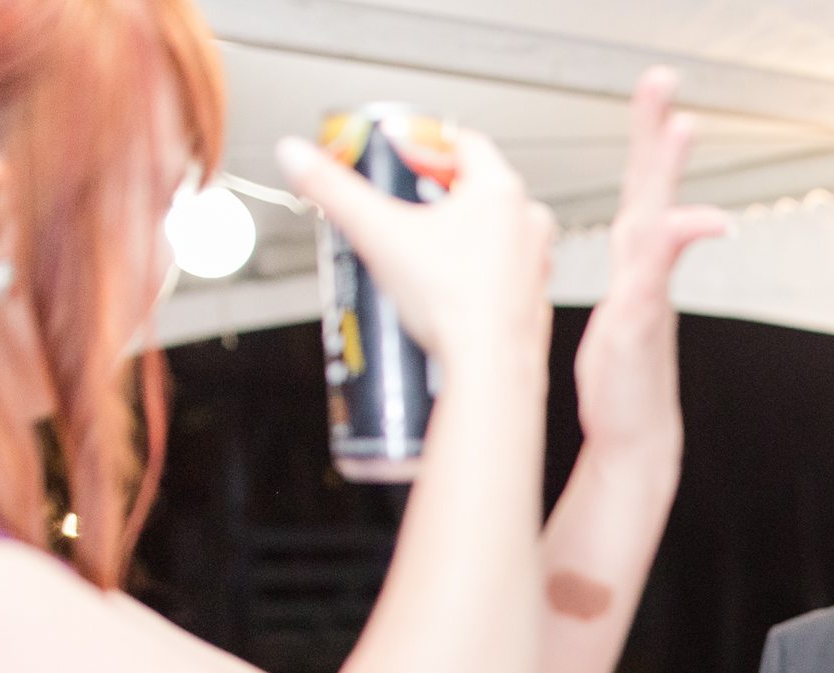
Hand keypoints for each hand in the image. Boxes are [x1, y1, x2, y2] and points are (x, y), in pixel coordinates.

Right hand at [280, 122, 554, 368]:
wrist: (490, 367)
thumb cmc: (452, 302)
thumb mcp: (377, 232)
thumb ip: (333, 189)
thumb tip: (297, 156)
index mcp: (500, 192)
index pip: (465, 143)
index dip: (426, 143)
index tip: (400, 152)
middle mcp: (528, 224)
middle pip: (479, 187)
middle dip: (439, 190)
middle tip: (404, 200)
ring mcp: (536, 263)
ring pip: (495, 231)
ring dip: (459, 231)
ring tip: (420, 245)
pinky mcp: (533, 300)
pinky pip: (502, 271)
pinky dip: (476, 270)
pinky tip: (447, 285)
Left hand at [571, 71, 728, 465]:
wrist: (637, 438)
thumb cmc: (620, 385)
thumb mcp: (617, 320)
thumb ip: (634, 280)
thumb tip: (638, 250)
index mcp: (634, 265)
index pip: (641, 189)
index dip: (646, 142)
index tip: (657, 95)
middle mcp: (645, 272)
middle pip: (653, 189)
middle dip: (657, 136)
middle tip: (666, 87)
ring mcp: (646, 294)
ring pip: (656, 219)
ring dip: (667, 174)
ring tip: (680, 128)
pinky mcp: (640, 321)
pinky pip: (654, 272)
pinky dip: (674, 243)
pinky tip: (695, 223)